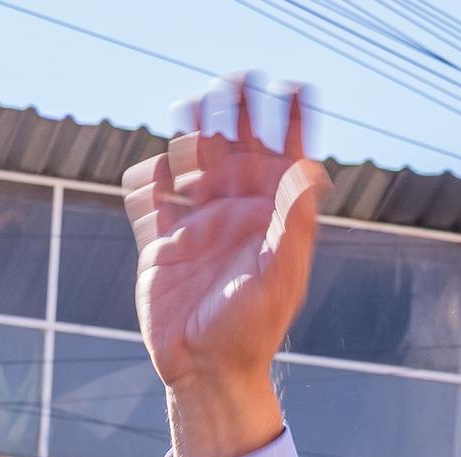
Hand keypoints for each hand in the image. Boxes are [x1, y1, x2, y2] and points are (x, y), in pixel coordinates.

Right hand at [126, 76, 324, 456]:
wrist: (206, 373)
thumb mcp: (279, 276)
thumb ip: (292, 221)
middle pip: (236, 150)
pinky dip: (150, 180)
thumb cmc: (252, 331)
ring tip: (191, 105)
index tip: (295, 86)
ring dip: (193, 133)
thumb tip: (310, 168)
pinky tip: (156, 172)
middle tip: (235, 79)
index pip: (284, 159)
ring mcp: (197, 228)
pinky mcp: (160, 246)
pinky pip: (151, 201)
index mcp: (269, 221)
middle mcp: (234, 217)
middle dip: (236, 113)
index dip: (290, 122)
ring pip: (193, 165)